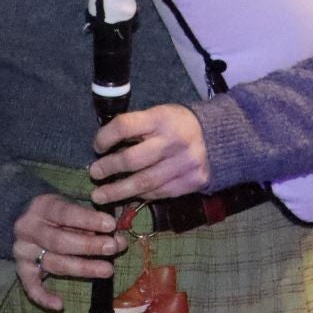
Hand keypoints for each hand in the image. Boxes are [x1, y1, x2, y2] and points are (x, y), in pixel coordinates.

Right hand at [12, 192, 125, 311]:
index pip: (65, 213)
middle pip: (60, 241)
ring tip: (107, 270)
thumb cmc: (58, 212)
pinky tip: (59, 305)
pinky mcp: (21, 269)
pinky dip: (43, 297)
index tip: (111, 225)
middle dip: (89, 246)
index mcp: (42, 207)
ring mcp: (22, 250)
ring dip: (82, 268)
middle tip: (113, 247)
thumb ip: (90, 220)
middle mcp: (28, 229)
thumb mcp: (71, 206)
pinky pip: (30, 286)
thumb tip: (116, 236)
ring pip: (53, 263)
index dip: (89, 220)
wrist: (26, 217)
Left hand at [87, 103, 208, 204]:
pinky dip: (140, 195)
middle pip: (131, 159)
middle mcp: (173, 142)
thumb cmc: (178, 125)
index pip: (125, 126)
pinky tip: (129, 195)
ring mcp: (184, 164)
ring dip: (117, 191)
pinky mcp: (190, 182)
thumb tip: (104, 147)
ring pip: (143, 183)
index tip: (97, 147)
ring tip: (100, 196)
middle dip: (108, 169)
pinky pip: (158, 193)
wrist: (219, 139)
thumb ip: (136, 128)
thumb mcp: (159, 115)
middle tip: (94, 174)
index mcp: (162, 119)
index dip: (105, 137)